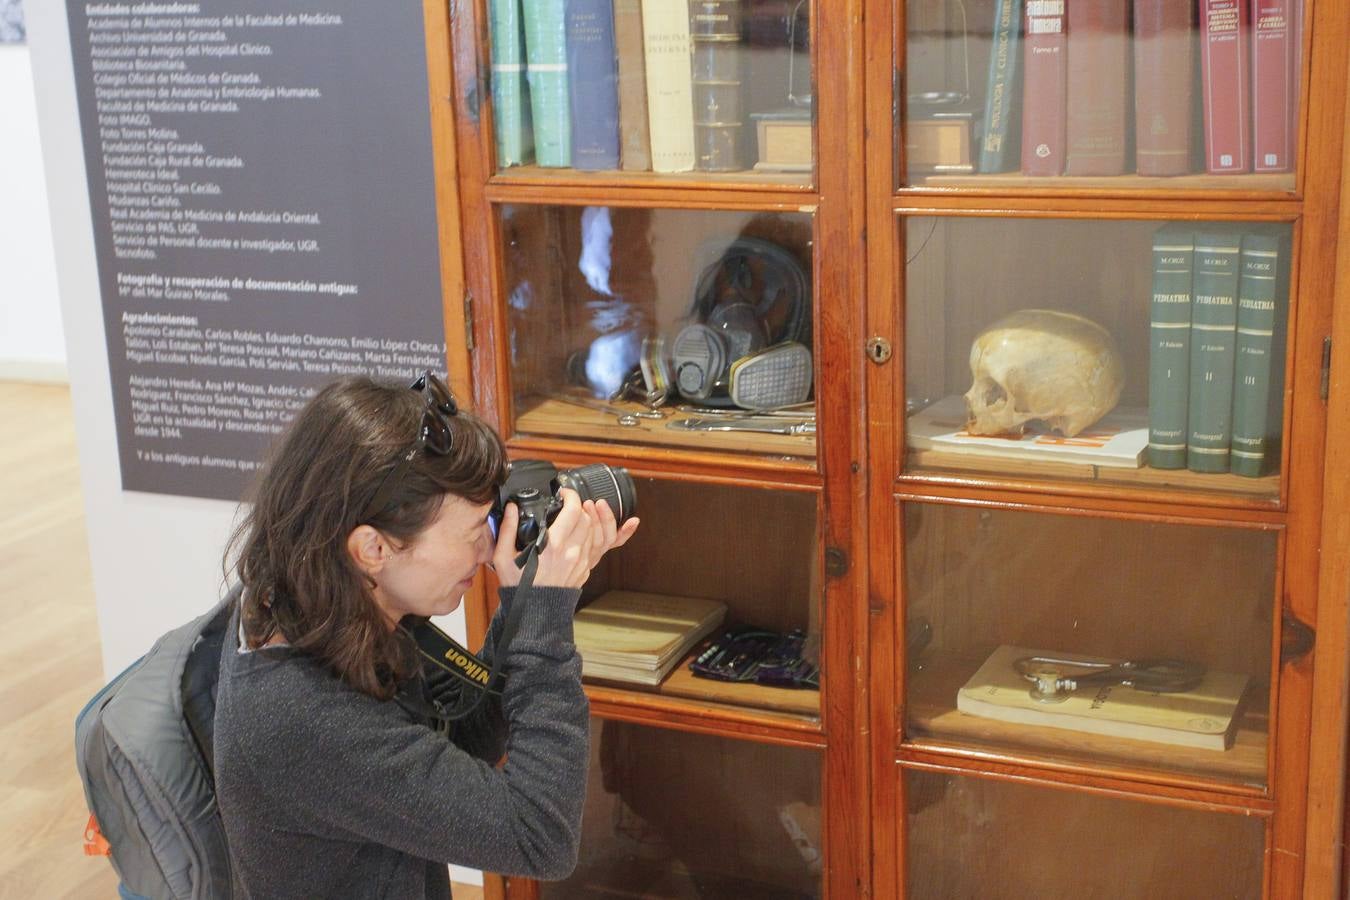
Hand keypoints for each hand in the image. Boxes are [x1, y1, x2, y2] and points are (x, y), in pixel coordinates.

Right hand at [491, 489, 639, 589]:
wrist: (534, 612)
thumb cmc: (519, 587)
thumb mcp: (503, 557)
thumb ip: (507, 529)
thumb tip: (511, 508)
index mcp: (553, 545)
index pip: (572, 511)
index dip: (571, 496)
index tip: (564, 493)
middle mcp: (572, 551)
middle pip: (587, 518)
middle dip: (581, 505)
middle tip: (571, 502)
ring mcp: (582, 560)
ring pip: (597, 530)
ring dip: (593, 516)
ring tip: (585, 508)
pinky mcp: (586, 568)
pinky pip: (604, 546)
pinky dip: (616, 533)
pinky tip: (631, 523)